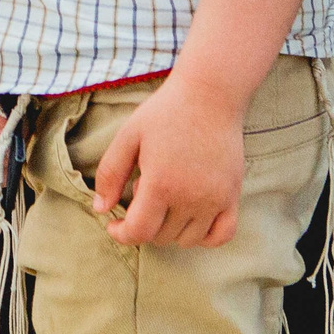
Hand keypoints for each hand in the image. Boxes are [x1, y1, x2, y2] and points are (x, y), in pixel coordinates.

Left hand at [90, 76, 243, 248]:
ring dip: (170, 229)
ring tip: (166, 196)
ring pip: (188, 240)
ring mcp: (215, 199)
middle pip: (161, 236)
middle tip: (143, 189)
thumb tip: (100, 209)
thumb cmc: (166, 112)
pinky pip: (221, 235)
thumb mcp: (129, 136)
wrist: (210, 93)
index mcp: (161, 184)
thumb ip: (110, 173)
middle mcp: (191, 198)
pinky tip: (191, 218)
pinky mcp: (232, 195)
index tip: (115, 224)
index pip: (139, 232)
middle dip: (144, 223)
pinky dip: (205, 237)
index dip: (122, 234)